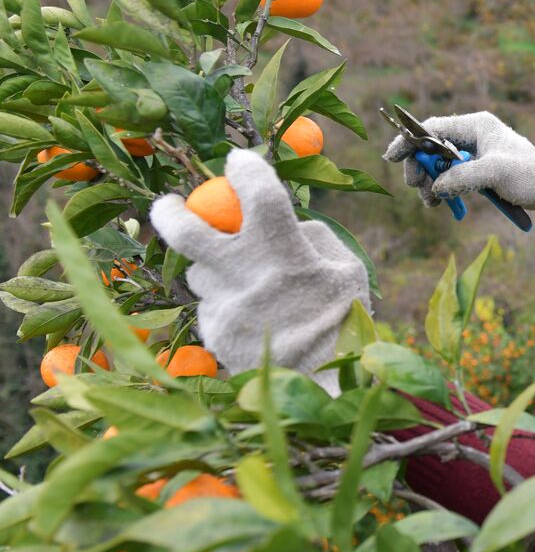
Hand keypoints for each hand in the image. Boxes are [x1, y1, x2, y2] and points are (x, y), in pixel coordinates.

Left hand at [150, 149, 371, 395]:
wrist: (327, 389)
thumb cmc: (344, 323)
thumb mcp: (348, 272)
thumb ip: (313, 237)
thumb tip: (283, 217)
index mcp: (288, 255)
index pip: (259, 193)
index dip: (245, 169)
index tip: (239, 163)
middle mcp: (249, 278)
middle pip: (187, 231)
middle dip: (170, 211)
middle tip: (170, 205)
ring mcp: (226, 308)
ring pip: (199, 273)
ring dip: (214, 271)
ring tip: (244, 285)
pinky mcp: (214, 334)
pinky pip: (209, 307)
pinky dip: (225, 306)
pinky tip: (253, 320)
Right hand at [383, 111, 534, 221]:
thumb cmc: (529, 174)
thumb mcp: (495, 173)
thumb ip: (463, 177)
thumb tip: (435, 186)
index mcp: (476, 125)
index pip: (433, 128)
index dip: (409, 141)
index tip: (391, 157)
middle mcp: (471, 135)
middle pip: (430, 147)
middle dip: (420, 168)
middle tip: (415, 187)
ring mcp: (472, 153)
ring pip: (437, 165)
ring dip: (429, 183)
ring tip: (431, 202)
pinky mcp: (474, 169)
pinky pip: (448, 177)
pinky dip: (441, 189)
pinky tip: (440, 203)